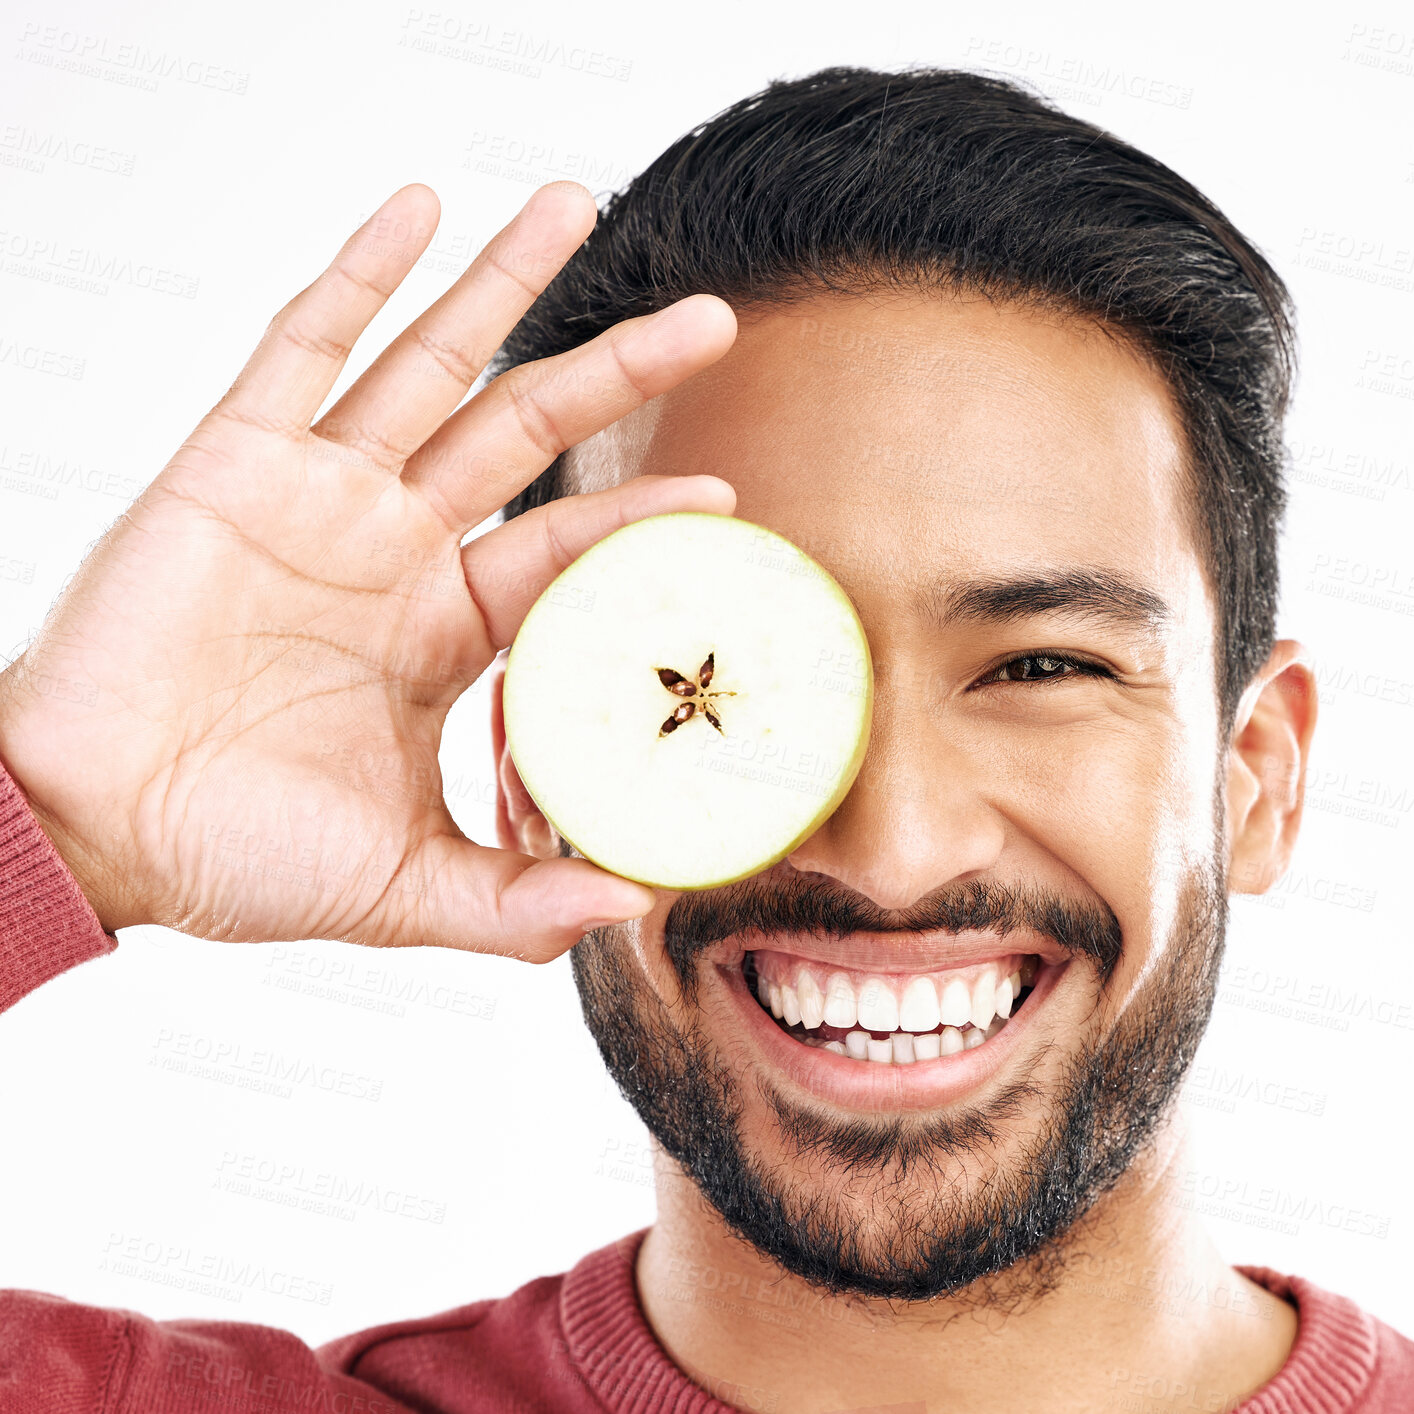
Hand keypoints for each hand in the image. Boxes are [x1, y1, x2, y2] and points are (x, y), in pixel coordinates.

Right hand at [0, 182, 736, 960]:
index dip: (640, 514)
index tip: (723, 490)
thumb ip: (514, 904)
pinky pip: (298, 349)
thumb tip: (631, 908)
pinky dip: (356, 277)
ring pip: (429, 365)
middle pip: (528, 430)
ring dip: (500, 283)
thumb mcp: (402, 885)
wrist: (93, 831)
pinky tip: (413, 211)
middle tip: (713, 316)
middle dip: (618, 369)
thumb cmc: (234, 855)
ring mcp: (319, 498)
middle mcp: (393, 549)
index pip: (563, 547)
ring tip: (573, 202)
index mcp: (441, 632)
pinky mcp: (234, 466)